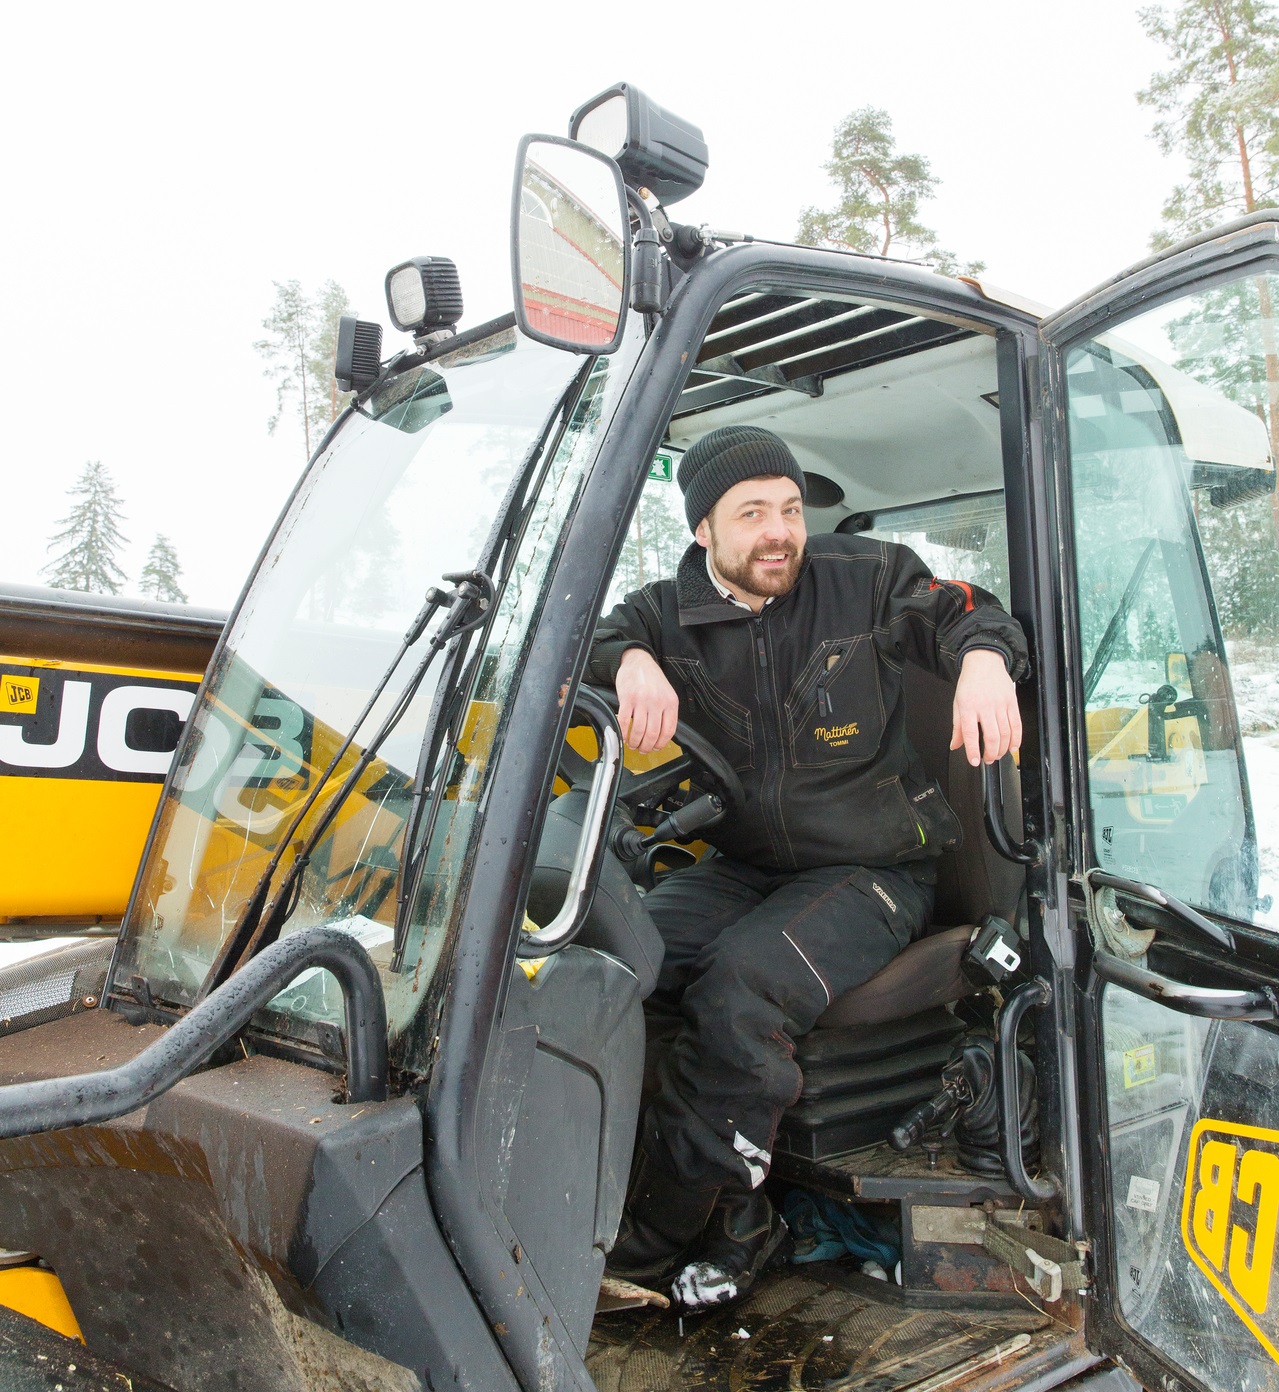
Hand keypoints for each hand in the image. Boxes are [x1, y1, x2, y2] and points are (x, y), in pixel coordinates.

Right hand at [615, 648, 679, 752]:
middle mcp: (657, 702)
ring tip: (632, 744)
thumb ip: (666, 712)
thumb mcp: (666, 694)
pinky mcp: (627, 699)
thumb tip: (662, 735)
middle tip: (642, 750)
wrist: (638, 662)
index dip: (661, 744)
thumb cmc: (652, 679)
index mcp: (670, 703)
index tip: (656, 748)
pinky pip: (625, 722)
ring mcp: (642, 700)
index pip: (668, 731)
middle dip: (646, 747)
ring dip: (635, 742)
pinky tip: (623, 736)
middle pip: (653, 734)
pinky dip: (623, 733)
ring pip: (639, 731)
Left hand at [951, 649, 1020, 766]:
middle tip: (988, 760)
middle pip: (992, 736)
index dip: (972, 751)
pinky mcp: (1012, 702)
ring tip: (997, 754)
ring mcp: (1001, 704)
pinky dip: (1016, 739)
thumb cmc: (970, 683)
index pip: (971, 733)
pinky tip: (1012, 747)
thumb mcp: (958, 703)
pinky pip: (1017, 724)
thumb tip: (955, 745)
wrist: (984, 662)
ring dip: (1002, 749)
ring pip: (1006, 733)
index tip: (974, 761)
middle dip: (991, 753)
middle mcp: (985, 706)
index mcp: (968, 707)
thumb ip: (957, 727)